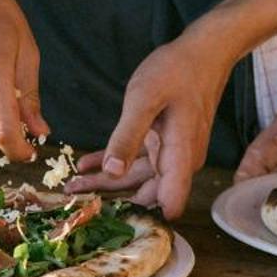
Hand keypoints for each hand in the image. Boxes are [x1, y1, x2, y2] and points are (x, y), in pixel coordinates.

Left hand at [67, 36, 234, 216]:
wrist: (203, 52)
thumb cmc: (177, 71)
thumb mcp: (144, 100)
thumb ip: (127, 137)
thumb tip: (113, 172)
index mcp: (179, 157)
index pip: (167, 204)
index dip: (143, 218)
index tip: (108, 224)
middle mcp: (179, 162)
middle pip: (144, 193)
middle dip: (111, 200)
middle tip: (75, 202)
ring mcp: (172, 152)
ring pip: (136, 176)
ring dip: (106, 181)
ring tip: (73, 185)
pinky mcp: (165, 142)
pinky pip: (137, 159)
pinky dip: (113, 161)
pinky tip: (87, 164)